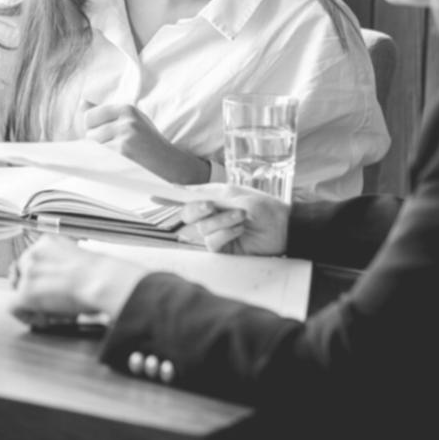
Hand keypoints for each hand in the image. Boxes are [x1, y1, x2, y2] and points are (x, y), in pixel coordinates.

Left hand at [9, 236, 149, 321]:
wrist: (101, 280)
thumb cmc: (100, 275)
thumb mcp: (79, 260)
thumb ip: (64, 266)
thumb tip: (64, 282)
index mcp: (47, 242)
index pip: (31, 260)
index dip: (39, 278)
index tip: (50, 288)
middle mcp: (34, 253)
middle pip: (21, 274)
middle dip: (33, 289)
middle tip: (49, 303)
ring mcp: (28, 272)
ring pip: (17, 290)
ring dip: (31, 302)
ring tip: (49, 313)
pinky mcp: (25, 291)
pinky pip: (13, 307)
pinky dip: (25, 316)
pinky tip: (42, 320)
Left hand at [83, 103, 209, 184]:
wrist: (171, 164)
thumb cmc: (148, 144)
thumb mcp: (131, 122)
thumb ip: (106, 114)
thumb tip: (81, 103)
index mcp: (127, 109)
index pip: (89, 116)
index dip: (92, 129)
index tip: (105, 136)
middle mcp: (126, 119)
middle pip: (89, 131)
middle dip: (97, 143)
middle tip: (116, 150)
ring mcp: (126, 135)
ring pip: (94, 145)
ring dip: (102, 154)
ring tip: (120, 157)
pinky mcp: (125, 151)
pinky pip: (101, 157)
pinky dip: (106, 163)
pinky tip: (120, 164)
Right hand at [175, 184, 289, 254]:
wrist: (284, 227)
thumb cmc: (264, 207)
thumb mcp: (235, 194)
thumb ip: (208, 194)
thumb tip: (184, 191)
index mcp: (213, 199)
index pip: (186, 197)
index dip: (168, 196)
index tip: (153, 195)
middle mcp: (212, 216)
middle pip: (187, 214)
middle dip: (197, 209)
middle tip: (210, 205)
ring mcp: (216, 233)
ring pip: (201, 228)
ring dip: (222, 220)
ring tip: (241, 217)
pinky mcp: (223, 248)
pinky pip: (212, 241)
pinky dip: (226, 233)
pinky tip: (239, 230)